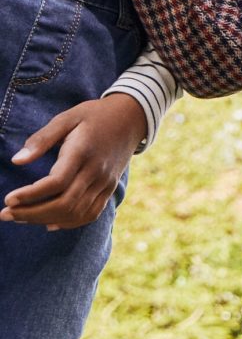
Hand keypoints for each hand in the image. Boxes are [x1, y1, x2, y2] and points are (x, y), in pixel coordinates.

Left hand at [0, 94, 146, 229]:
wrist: (132, 117)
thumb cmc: (95, 115)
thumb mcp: (67, 118)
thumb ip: (42, 139)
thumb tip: (17, 161)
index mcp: (83, 151)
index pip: (56, 182)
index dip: (30, 195)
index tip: (8, 199)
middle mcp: (96, 171)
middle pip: (64, 203)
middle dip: (31, 214)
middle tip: (6, 214)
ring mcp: (105, 182)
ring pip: (76, 213)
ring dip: (45, 220)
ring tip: (22, 218)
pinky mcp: (110, 188)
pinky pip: (90, 214)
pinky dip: (69, 223)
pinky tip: (50, 223)